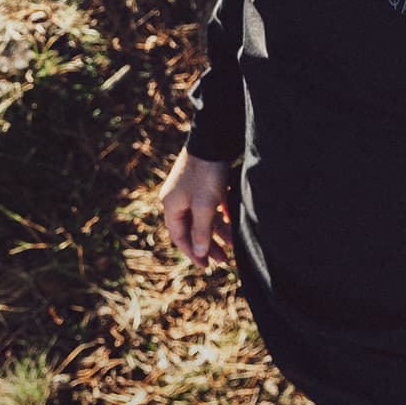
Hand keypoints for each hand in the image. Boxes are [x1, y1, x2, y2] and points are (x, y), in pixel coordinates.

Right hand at [158, 147, 232, 267]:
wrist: (213, 139)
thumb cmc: (206, 173)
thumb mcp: (204, 206)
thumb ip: (201, 231)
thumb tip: (199, 251)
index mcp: (172, 205)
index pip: (179, 236)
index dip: (193, 252)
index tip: (206, 265)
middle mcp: (178, 199)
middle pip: (192, 229)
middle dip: (208, 245)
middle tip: (223, 260)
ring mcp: (191, 190)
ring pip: (204, 217)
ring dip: (217, 232)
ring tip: (233, 244)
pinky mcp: (204, 182)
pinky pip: (211, 206)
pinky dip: (221, 216)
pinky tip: (234, 224)